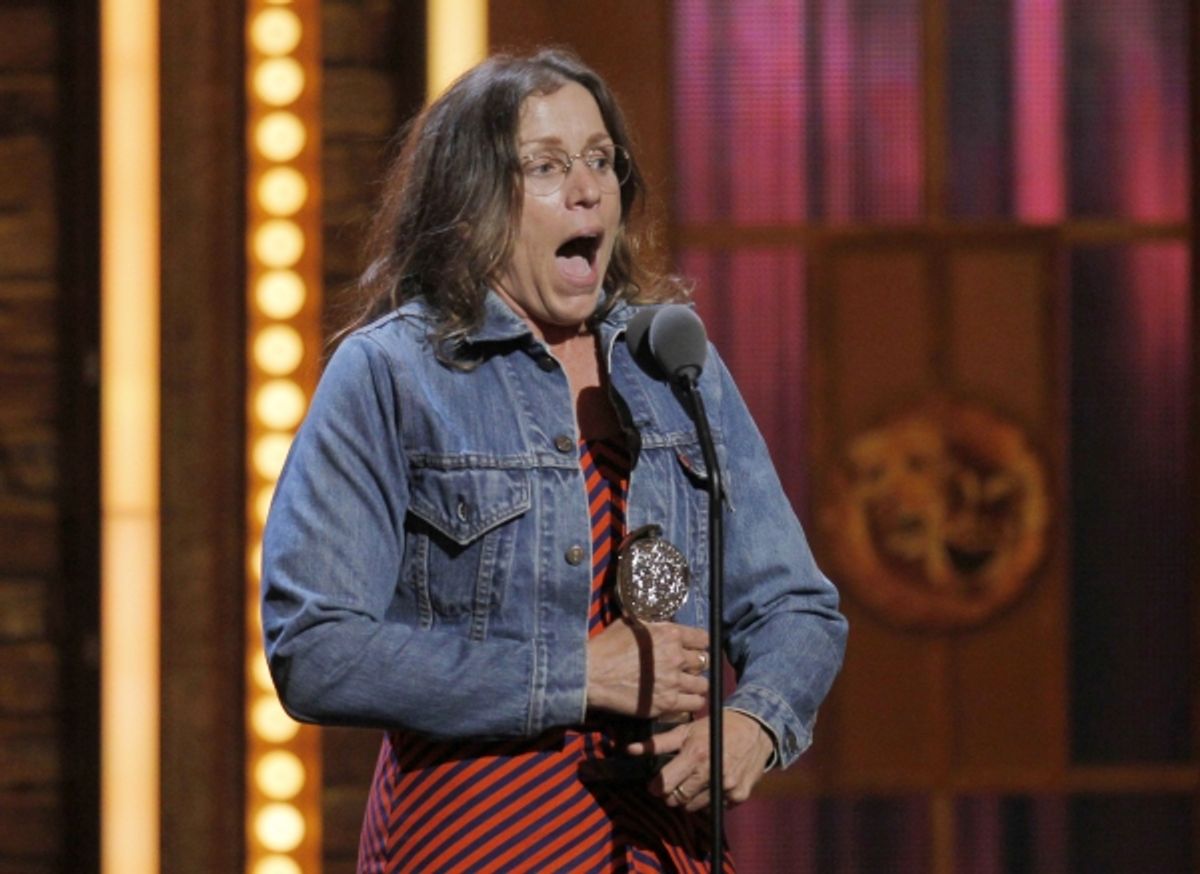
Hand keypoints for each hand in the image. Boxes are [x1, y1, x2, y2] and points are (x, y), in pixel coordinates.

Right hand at [585, 618, 709, 718]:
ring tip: (686, 685)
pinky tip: (682, 699)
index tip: (695, 648)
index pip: (703, 638)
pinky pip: (695, 703)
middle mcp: (676, 657)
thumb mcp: (630, 624)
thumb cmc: (607, 647)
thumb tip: (658, 622)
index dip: (700, 644)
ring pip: (703, 684)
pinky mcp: (667, 703)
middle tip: (686, 668)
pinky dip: (691, 701)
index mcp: (670, 634)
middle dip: (696, 664)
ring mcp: (673, 682)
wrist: (592, 674)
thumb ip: (651, 624)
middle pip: (704, 661)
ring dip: (695, 684)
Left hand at [627, 709, 774, 811]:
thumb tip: (629, 749)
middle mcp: (711, 773)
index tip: (656, 784)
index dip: (656, 786)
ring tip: (695, 780)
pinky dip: (710, 799)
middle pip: (678, 800)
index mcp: (695, 755)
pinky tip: (712, 783)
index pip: (665, 785)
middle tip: (675, 782)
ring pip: (695, 807)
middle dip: (671, 794)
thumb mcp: (686, 729)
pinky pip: (715, 807)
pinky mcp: (739, 796)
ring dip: (690, 798)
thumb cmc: (715, 728)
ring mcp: (727, 786)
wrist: (755, 729)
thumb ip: (658, 743)